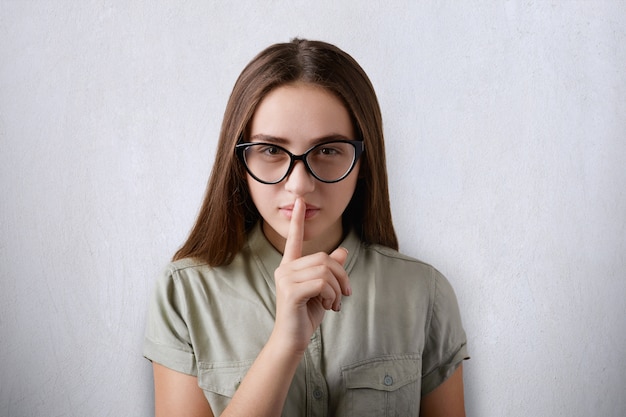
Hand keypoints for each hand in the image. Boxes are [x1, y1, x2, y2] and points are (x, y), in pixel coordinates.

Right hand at [272, 198, 351, 352]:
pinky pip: (322, 283)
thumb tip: (343, 250)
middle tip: (343, 295)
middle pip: (324, 258)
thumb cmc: (306, 315)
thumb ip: (330, 271)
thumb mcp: (323, 290)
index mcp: (290, 266)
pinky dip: (331, 295)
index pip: (294, 239)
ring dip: (336, 289)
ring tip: (333, 304)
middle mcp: (285, 269)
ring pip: (325, 271)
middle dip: (341, 276)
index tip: (299, 201)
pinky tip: (327, 307)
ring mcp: (285, 280)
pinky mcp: (290, 291)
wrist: (293, 340)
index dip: (297, 220)